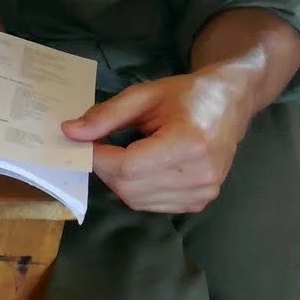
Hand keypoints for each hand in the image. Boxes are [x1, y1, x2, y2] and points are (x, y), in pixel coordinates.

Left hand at [62, 70, 254, 213]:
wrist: (229, 104)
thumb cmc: (186, 95)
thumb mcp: (144, 96)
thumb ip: (106, 115)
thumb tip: (70, 132)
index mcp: (189, 143)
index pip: (128, 166)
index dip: (98, 158)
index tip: (82, 143)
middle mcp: (200, 174)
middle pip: (130, 187)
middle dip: (105, 168)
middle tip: (99, 146)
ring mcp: (203, 192)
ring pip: (137, 200)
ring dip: (119, 180)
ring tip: (122, 153)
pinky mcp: (201, 202)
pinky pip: (152, 205)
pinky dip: (136, 189)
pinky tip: (141, 167)